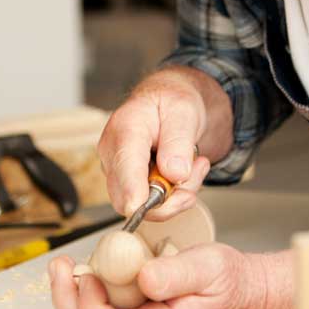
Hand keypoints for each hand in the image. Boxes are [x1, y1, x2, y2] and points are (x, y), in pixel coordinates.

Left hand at [48, 244, 292, 308]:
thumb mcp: (210, 266)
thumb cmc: (234, 285)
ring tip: (69, 268)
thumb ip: (175, 273)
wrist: (251, 297)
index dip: (91, 308)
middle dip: (70, 301)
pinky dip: (94, 297)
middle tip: (61, 268)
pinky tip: (92, 274)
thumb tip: (142, 277)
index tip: (91, 275)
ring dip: (77, 298)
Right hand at [98, 67, 231, 221]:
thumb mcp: (184, 111)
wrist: (168, 102)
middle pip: (129, 197)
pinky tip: (184, 173)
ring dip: (177, 195)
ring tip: (195, 165)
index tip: (141, 205)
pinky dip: (174, 197)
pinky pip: (152, 205)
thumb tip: (174, 174)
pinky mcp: (128, 184)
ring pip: (144, 205)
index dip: (131, 190)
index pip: (123, 165)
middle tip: (195, 173)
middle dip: (169, 198)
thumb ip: (178, 141)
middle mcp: (113, 154)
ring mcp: (119, 171)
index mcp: (125, 129)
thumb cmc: (171, 102)